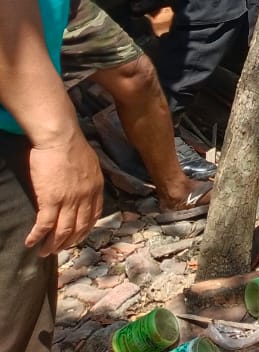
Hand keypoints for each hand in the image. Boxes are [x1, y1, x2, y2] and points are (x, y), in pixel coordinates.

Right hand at [26, 133, 102, 256]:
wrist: (61, 138)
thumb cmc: (72, 146)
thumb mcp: (90, 164)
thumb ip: (88, 179)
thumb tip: (84, 187)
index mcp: (96, 188)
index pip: (94, 215)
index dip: (85, 230)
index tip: (78, 237)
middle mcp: (86, 197)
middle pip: (79, 227)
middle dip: (69, 242)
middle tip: (59, 250)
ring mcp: (69, 200)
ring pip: (62, 230)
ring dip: (53, 244)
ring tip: (44, 252)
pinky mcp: (51, 200)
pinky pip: (44, 224)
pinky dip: (37, 236)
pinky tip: (30, 243)